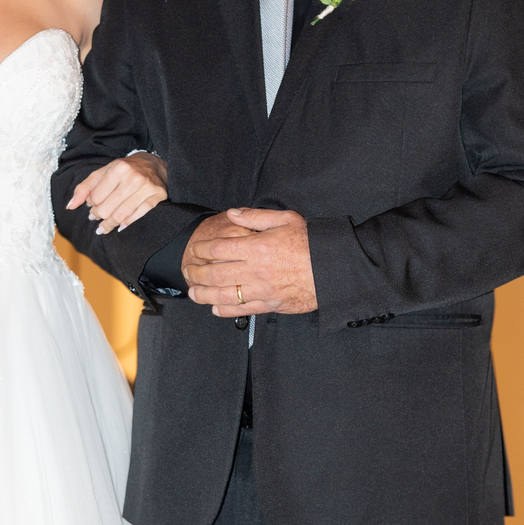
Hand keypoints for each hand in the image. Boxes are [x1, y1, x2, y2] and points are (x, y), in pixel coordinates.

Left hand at [66, 153, 166, 234]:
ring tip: (103, 227)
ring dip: (109, 225)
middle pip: (107, 209)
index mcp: (118, 168)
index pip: (96, 197)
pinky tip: (120, 226)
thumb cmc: (125, 169)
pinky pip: (138, 216)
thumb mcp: (103, 173)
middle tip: (96, 217)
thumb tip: (70, 206)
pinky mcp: (157, 196)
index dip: (91, 204)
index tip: (91, 205)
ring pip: (121, 216)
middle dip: (98, 215)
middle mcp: (133, 178)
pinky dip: (126, 224)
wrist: (153, 164)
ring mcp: (146, 188)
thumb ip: (85, 188)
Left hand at [185, 207, 316, 316]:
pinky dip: (225, 310)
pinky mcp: (271, 304)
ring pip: (224, 295)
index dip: (202, 249)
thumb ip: (257, 216)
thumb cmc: (312, 242)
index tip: (195, 250)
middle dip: (197, 272)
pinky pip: (243, 310)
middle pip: (216, 273)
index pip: (219, 248)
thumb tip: (233, 214)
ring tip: (194, 292)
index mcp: (258, 246)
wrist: (335, 268)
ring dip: (204, 294)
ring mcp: (263, 290)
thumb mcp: (287, 219)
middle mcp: (257, 270)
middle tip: (188, 270)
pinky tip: (215, 308)